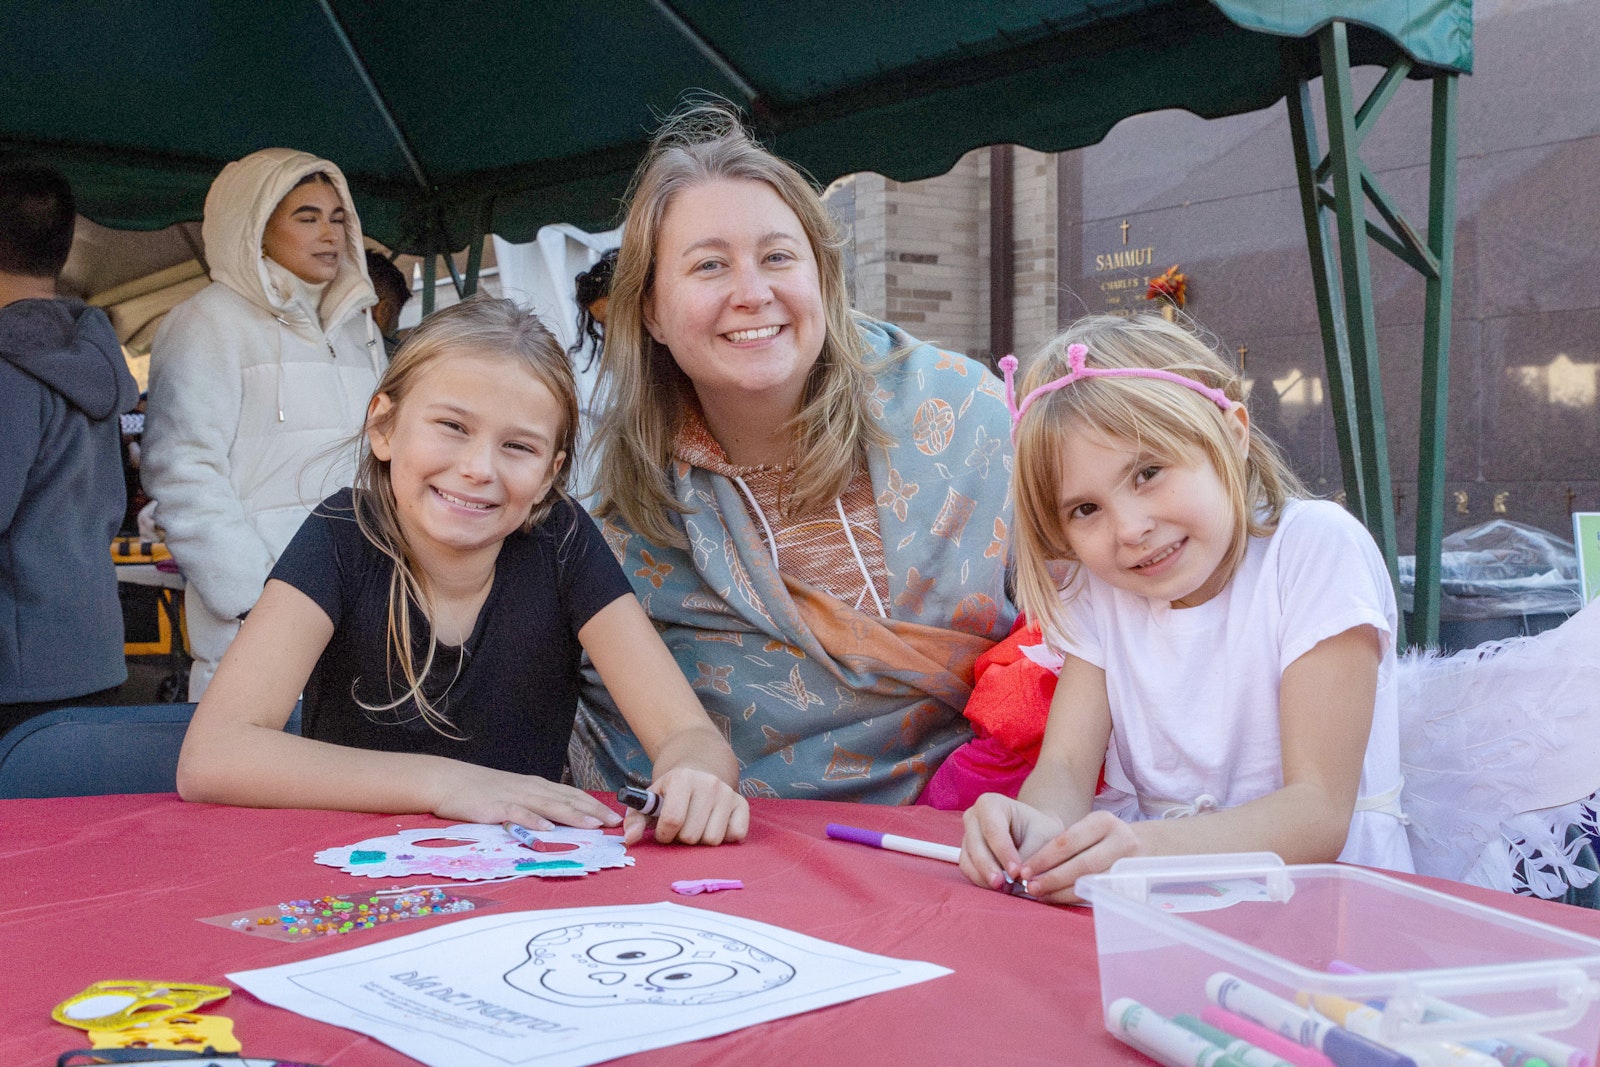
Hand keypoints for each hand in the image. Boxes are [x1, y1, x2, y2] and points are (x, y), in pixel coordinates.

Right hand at [427, 762, 621, 831]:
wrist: (448, 780)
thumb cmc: (482, 790)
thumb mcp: (515, 793)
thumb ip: (536, 804)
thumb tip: (560, 818)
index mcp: (536, 786)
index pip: (571, 794)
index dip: (594, 805)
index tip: (614, 816)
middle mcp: (530, 789)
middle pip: (567, 800)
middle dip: (592, 812)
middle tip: (614, 823)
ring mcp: (513, 797)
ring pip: (549, 806)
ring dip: (573, 815)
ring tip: (593, 825)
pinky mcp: (495, 808)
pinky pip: (517, 814)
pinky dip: (533, 821)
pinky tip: (547, 828)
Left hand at [628, 767, 749, 845]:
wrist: (701, 768)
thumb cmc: (671, 791)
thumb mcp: (650, 799)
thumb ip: (635, 819)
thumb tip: (630, 839)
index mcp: (682, 778)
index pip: (672, 820)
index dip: (664, 834)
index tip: (663, 832)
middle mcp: (709, 784)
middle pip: (692, 835)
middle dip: (682, 838)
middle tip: (681, 828)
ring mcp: (728, 794)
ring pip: (713, 840)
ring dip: (702, 841)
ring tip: (696, 827)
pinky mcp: (743, 805)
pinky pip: (736, 835)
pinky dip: (724, 838)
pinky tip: (714, 826)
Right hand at [960, 793, 1065, 892]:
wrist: (1036, 837)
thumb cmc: (1041, 832)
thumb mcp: (1042, 838)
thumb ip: (1028, 856)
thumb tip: (1017, 878)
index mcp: (991, 803)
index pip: (993, 829)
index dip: (1003, 852)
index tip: (1017, 872)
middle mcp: (973, 817)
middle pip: (976, 844)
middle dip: (990, 867)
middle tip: (1006, 885)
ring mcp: (967, 836)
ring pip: (969, 859)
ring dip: (985, 877)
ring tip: (1006, 890)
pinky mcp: (967, 854)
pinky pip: (968, 870)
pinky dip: (982, 881)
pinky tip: (999, 889)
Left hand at [1014, 810, 1144, 904]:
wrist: (1148, 845)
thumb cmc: (1106, 839)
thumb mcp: (1091, 830)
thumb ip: (1067, 844)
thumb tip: (1030, 866)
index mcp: (1103, 821)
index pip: (1068, 841)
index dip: (1044, 858)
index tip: (1024, 870)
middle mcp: (1120, 839)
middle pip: (1081, 863)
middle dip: (1052, 878)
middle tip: (1030, 887)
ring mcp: (1130, 862)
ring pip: (1092, 881)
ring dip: (1063, 891)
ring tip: (1041, 895)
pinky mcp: (1134, 882)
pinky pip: (1101, 893)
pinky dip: (1078, 897)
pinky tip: (1060, 899)